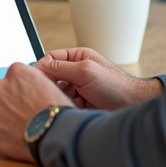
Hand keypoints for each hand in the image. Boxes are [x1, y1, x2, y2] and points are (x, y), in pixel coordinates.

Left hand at [0, 62, 70, 162]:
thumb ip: (34, 83)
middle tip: (19, 115)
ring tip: (12, 128)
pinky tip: (3, 139)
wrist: (54, 135)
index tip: (24, 99)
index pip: (11, 77)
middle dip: (5, 103)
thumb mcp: (51, 86)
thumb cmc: (58, 113)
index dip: (18, 91)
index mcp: (16, 72)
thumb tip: (31, 88)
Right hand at [36, 48, 162, 109]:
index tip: (33, 79)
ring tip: (64, 102)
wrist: (132, 106)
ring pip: (56, 91)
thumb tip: (40, 66)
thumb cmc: (116, 85)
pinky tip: (70, 109)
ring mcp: (78, 87)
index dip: (41, 68)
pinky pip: (64, 103)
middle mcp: (76, 71)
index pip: (50, 58)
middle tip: (46, 93)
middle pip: (51, 76)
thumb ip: (61, 67)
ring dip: (59, 97)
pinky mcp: (79, 103)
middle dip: (49, 85)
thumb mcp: (85, 71)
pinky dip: (65, 106)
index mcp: (78, 57)